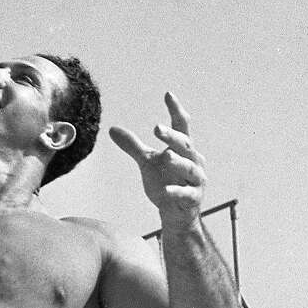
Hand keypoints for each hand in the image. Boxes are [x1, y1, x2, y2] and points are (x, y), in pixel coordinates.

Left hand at [108, 92, 206, 230]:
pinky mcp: (193, 198)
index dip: (176, 110)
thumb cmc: (164, 182)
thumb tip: (111, 129)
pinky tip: (165, 192)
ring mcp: (195, 180)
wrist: (175, 213)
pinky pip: (186, 194)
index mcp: (183, 149)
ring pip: (189, 168)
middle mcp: (193, 160)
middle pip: (185, 144)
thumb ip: (133, 146)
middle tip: (156, 128)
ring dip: (178, 161)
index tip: (168, 94)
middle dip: (172, 136)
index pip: (182, 125)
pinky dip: (176, 192)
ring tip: (165, 155)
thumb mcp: (147, 162)